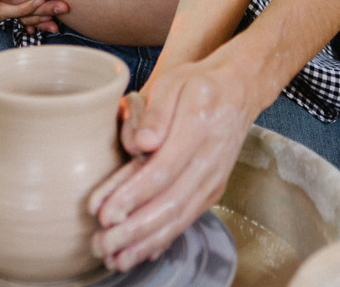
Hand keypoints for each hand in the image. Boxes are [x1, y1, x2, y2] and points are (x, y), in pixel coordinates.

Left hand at [88, 50, 258, 271]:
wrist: (238, 90)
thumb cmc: (198, 84)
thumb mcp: (175, 81)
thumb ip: (158, 110)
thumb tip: (142, 143)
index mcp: (199, 127)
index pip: (163, 169)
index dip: (132, 195)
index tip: (104, 212)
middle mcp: (210, 158)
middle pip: (171, 202)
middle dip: (134, 229)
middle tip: (101, 244)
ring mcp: (214, 177)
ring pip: (180, 217)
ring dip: (146, 241)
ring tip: (115, 258)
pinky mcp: (213, 189)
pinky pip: (188, 218)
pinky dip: (164, 238)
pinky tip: (141, 252)